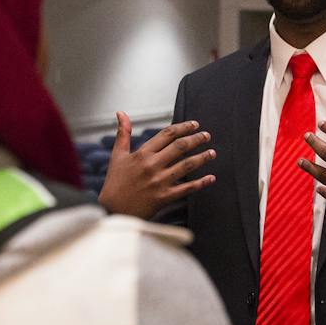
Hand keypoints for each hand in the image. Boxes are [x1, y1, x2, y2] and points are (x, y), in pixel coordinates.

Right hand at [98, 111, 214, 219]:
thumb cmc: (115, 183)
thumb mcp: (117, 156)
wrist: (113, 211)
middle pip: (180, 147)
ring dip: (202, 158)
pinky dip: (200, 183)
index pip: (167, 134)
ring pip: (186, 165)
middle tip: (207, 135)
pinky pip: (186, 188)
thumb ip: (123, 133)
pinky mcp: (164, 197)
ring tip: (212, 153)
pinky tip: (211, 178)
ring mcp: (159, 181)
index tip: (194, 124)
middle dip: (196, 139)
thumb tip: (121, 113)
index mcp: (142, 153)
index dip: (183, 127)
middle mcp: (152, 165)